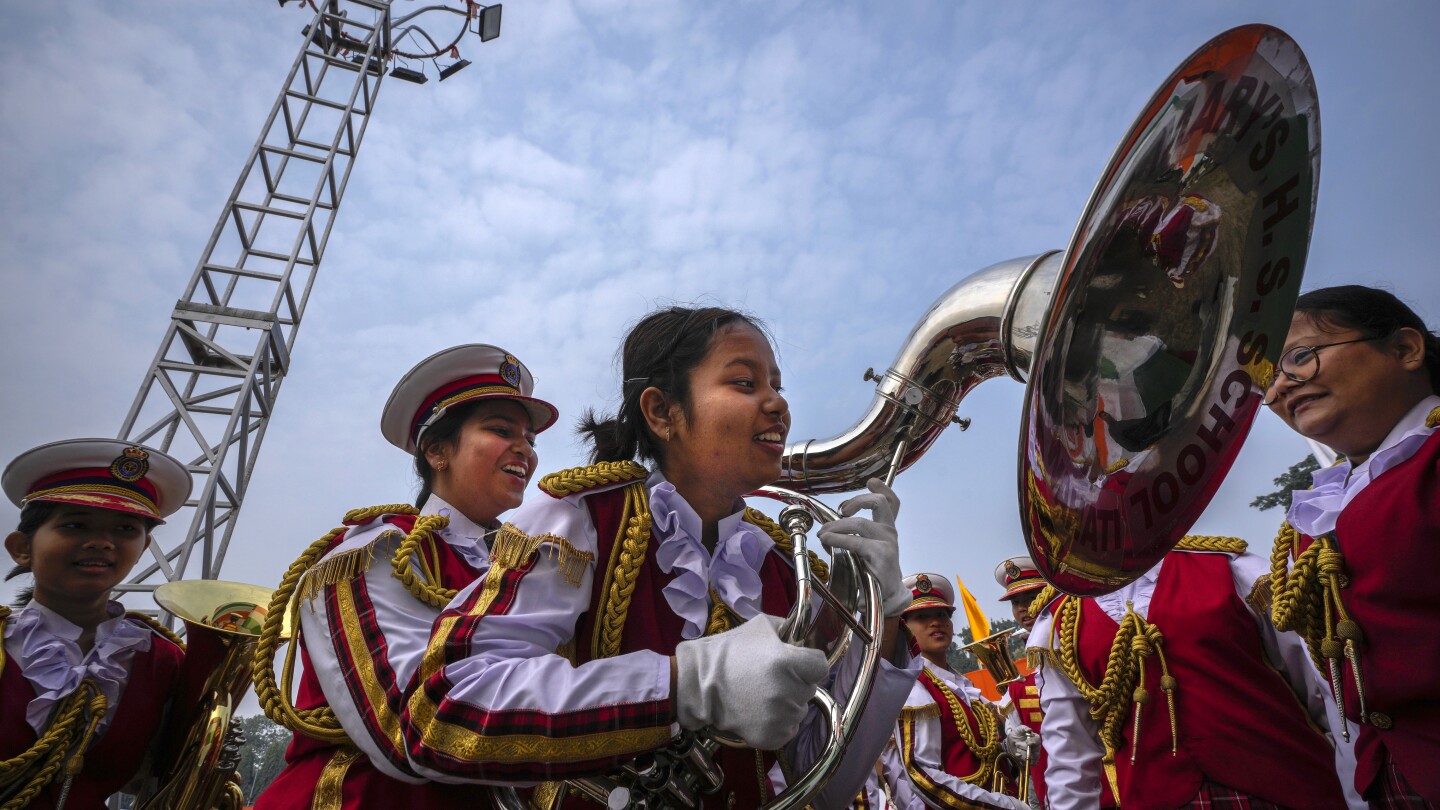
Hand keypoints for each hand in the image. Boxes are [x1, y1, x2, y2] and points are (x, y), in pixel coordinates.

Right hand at [673, 614, 828, 749]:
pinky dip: (780, 724)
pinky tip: (761, 713)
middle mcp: (788, 691)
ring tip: (763, 696)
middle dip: (796, 682)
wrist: (699, 683)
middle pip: (810, 688)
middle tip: (771, 679)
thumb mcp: (760, 626)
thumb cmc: (729, 651)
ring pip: (800, 710)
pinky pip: (789, 730)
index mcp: (787, 662)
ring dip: (788, 703)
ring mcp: (780, 717)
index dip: (808, 663)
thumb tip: (803, 638)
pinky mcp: (771, 737)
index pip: (820, 666)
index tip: (795, 663)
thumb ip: (787, 628)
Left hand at [817, 478, 907, 616]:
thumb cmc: (873, 572)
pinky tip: (827, 540)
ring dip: (837, 525)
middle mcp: (890, 533)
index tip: (871, 481)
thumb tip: (830, 524)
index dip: (883, 488)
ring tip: (823, 533)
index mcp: (887, 529)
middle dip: (855, 501)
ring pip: (860, 523)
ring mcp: (888, 543)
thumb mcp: (867, 549)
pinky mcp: (882, 556)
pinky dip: (838, 538)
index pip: (891, 502)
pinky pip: (856, 542)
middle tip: (839, 512)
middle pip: (878, 503)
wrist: (886, 599)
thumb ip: (855, 535)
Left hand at [1004, 725, 1040, 763]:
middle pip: (1036, 752)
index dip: (1033, 742)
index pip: (1038, 741)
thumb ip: (1025, 728)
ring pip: (1033, 759)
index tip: (1027, 741)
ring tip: (1017, 750)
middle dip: (1026, 749)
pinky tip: (1017, 755)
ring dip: (1023, 755)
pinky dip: (1022, 760)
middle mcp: (1036, 747)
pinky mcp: (1027, 759)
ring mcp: (1032, 754)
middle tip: (1017, 744)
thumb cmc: (1018, 733)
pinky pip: (1028, 763)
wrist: (1011, 739)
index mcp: (1035, 739)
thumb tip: (1029, 730)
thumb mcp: (1020, 728)